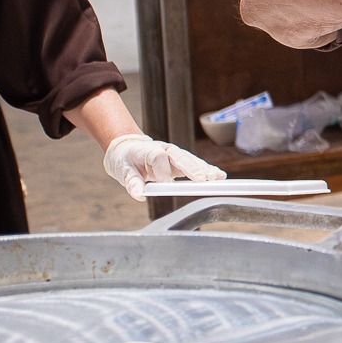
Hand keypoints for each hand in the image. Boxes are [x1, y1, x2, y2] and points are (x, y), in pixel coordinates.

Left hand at [103, 133, 226, 200]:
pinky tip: (219, 175)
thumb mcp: (122, 170)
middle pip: (181, 157)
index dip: (162, 170)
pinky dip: (207, 170)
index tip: (163, 183)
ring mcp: (175, 155)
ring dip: (204, 169)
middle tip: (202, 179)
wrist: (127, 148)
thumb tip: (139, 194)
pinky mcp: (181, 161)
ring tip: (216, 178)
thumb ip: (131, 181)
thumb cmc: (125, 159)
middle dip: (192, 168)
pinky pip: (195, 165)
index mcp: (149, 150)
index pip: (159, 157)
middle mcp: (165, 150)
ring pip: (191, 160)